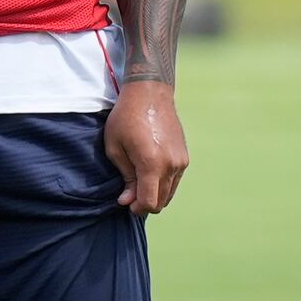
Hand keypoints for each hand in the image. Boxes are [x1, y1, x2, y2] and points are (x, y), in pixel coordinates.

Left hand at [104, 81, 188, 215]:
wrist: (149, 93)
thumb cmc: (126, 118)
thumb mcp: (115, 147)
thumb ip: (125, 177)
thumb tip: (128, 201)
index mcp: (151, 164)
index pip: (149, 202)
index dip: (137, 208)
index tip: (126, 202)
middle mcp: (171, 165)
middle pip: (161, 201)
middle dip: (145, 203)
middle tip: (130, 194)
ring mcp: (181, 161)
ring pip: (170, 193)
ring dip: (155, 194)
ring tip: (139, 182)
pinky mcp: (185, 156)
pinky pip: (175, 180)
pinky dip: (164, 184)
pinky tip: (150, 172)